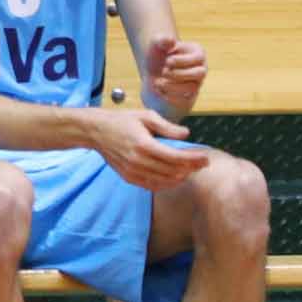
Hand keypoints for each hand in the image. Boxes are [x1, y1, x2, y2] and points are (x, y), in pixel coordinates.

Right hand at [83, 107, 208, 191]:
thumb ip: (167, 127)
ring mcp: (133, 171)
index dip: (193, 159)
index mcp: (144, 144)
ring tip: (191, 170)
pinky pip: (152, 186)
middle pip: (172, 171)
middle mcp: (138, 161)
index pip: (175, 157)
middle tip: (202, 163)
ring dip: (180, 177)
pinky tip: (174, 177)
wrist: (97, 131)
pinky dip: (166, 184)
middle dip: (191, 168)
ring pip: (164, 181)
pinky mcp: (129, 177)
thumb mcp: (145, 116)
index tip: (205, 157)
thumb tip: (186, 135)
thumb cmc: (122, 120)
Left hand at [145, 35, 206, 118]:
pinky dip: (170, 96)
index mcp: (197, 53)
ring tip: (157, 82)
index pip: (198, 58)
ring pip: (192, 88)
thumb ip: (161, 40)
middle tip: (163, 72)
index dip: (181, 60)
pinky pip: (185, 101)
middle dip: (179, 73)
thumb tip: (170, 40)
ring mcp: (196, 84)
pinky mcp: (189, 98)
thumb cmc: (157, 58)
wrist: (152, 76)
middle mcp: (201, 69)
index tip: (167, 61)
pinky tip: (159, 91)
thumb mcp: (156, 46)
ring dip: (172, 86)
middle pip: (200, 73)